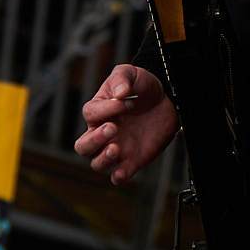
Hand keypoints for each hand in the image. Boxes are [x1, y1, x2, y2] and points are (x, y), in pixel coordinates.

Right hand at [74, 63, 177, 185]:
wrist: (167, 99)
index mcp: (99, 111)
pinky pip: (119, 175)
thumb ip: (122, 78)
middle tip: (113, 128)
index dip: (106, 109)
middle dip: (94, 140)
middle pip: (83, 146)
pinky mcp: (132, 160)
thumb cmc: (142, 86)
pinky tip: (124, 171)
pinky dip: (118, 176)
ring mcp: (116, 148)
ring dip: (103, 159)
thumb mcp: (131, 73)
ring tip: (117, 148)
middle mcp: (103, 133)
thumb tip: (119, 93)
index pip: (91, 114)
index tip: (126, 101)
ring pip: (97, 163)